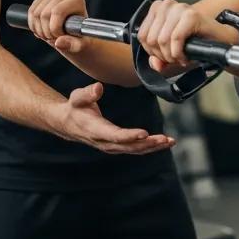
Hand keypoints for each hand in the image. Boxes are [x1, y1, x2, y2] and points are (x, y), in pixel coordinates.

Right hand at [28, 0, 88, 54]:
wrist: (75, 33)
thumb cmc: (80, 38)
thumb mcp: (80, 44)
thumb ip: (73, 44)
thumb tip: (58, 42)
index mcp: (77, 0)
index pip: (57, 12)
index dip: (54, 29)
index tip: (60, 38)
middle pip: (44, 14)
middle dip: (46, 32)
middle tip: (53, 39)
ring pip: (35, 14)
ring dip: (39, 30)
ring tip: (49, 36)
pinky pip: (30, 12)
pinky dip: (33, 25)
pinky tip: (42, 30)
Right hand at [52, 82, 174, 154]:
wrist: (69, 123)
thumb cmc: (75, 107)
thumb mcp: (77, 97)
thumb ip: (87, 93)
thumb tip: (98, 88)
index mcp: (95, 130)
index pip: (115, 135)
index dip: (130, 136)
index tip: (144, 133)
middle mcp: (105, 142)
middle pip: (129, 146)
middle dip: (148, 143)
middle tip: (165, 139)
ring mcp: (111, 146)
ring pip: (134, 150)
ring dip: (153, 146)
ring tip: (170, 141)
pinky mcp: (117, 146)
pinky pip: (135, 149)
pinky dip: (150, 147)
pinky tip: (164, 143)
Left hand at [136, 0, 228, 69]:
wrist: (220, 39)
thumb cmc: (196, 42)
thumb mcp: (171, 52)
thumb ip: (158, 59)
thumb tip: (154, 63)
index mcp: (158, 9)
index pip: (142, 35)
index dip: (152, 52)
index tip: (165, 56)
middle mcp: (167, 5)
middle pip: (151, 39)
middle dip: (163, 56)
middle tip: (175, 58)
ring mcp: (179, 8)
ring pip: (161, 40)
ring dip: (172, 56)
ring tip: (181, 57)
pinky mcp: (191, 15)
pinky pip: (175, 39)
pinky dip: (179, 53)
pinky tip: (186, 57)